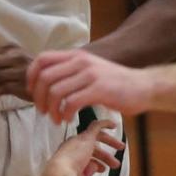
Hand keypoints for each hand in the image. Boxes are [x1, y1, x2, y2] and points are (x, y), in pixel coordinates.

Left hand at [28, 50, 150, 124]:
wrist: (144, 86)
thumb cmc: (116, 83)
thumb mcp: (90, 70)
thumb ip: (71, 72)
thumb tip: (48, 83)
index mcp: (76, 55)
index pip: (42, 59)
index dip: (31, 76)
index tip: (32, 92)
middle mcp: (81, 61)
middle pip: (44, 77)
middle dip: (38, 98)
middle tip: (43, 111)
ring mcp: (90, 75)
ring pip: (55, 91)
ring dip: (51, 109)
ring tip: (57, 119)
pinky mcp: (98, 89)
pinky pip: (71, 102)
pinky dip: (65, 114)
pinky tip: (70, 119)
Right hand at [38, 122, 121, 175]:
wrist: (61, 174)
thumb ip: (89, 170)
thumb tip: (97, 166)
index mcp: (69, 156)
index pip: (85, 157)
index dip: (96, 163)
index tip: (103, 169)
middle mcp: (73, 146)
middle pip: (92, 148)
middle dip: (105, 156)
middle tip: (115, 163)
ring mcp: (78, 140)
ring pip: (96, 137)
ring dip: (110, 142)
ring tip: (121, 147)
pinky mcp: (86, 137)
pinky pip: (96, 126)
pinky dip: (105, 124)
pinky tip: (114, 125)